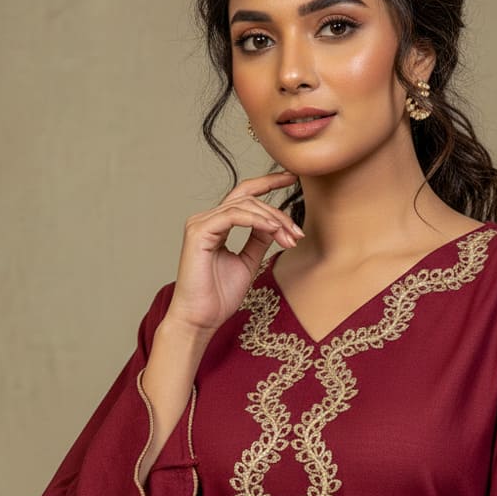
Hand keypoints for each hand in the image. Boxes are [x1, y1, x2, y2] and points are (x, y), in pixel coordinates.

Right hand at [165, 170, 303, 333]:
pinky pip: (234, 215)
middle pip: (249, 199)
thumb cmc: (219, 296)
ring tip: (289, 238)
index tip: (292, 177)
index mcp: (216, 224)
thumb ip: (258, 240)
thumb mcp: (248, 262)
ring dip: (273, 219)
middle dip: (278, 213)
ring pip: (244, 205)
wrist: (201, 318)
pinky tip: (273, 230)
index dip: (268, 182)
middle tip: (297, 233)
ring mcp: (200, 223)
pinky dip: (257, 220)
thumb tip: (274, 224)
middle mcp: (206, 219)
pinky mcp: (199, 232)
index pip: (244, 195)